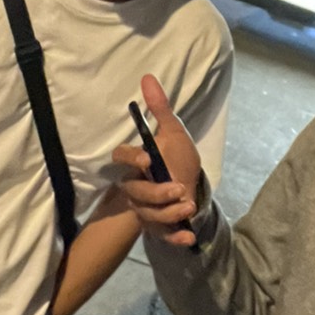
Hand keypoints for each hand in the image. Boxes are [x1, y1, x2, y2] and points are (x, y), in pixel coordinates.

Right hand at [112, 74, 201, 246]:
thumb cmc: (178, 157)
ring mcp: (145, 208)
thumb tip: (148, 77)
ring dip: (169, 214)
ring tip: (189, 207)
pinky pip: (162, 235)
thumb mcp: (174, 131)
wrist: (192, 184)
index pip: (121, 158)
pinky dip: (175, 238)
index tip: (148, 161)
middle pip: (135, 193)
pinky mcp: (158, 226)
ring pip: (147, 215)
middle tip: (179, 190)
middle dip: (156, 195)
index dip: (131, 159)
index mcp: (137, 162)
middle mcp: (136, 186)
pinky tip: (189, 237)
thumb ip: (160, 109)